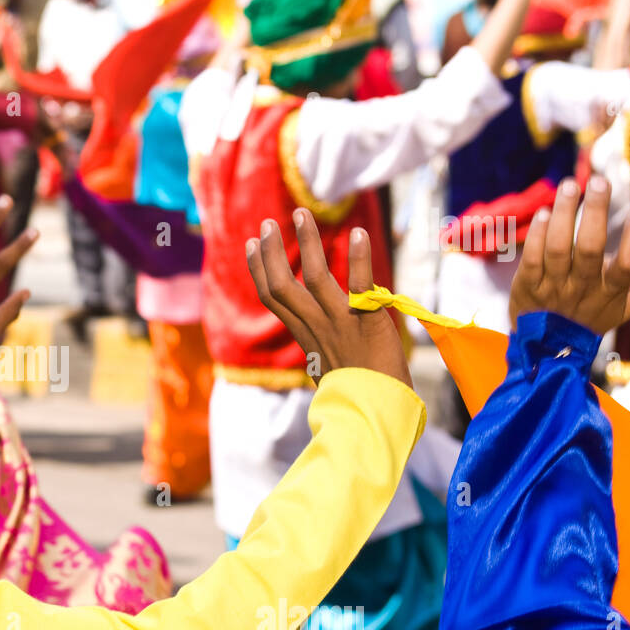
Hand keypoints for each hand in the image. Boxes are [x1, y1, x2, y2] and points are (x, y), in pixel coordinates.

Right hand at [246, 209, 412, 387]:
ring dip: (306, 243)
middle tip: (267, 223)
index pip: (272, 297)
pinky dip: (358, 260)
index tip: (252, 244)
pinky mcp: (369, 323)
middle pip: (282, 285)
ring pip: (315, 278)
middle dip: (271, 251)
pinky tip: (357, 233)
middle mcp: (316, 327)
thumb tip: (314, 355)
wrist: (378, 415)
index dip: (259, 268)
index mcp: (304, 337)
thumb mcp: (327, 371)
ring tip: (301, 214)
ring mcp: (341, 324)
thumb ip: (319, 352)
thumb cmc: (357, 395)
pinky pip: (360, 287)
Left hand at [509, 176, 629, 334]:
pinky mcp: (527, 286)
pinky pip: (532, 259)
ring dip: (564, 214)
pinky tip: (545, 213)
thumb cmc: (590, 316)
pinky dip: (538, 235)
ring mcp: (552, 288)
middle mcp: (581, 289)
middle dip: (596, 212)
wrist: (545, 349)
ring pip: (558, 249)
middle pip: (590, 249)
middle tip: (599, 182)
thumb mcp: (625, 306)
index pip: (628, 267)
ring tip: (569, 186)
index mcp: (610, 293)